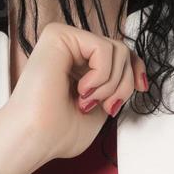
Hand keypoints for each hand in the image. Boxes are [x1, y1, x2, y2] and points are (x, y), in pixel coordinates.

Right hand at [0, 23, 146, 173]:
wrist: (32, 138)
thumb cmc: (57, 133)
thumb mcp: (100, 109)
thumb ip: (115, 88)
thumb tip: (133, 74)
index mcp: (78, 65)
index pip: (119, 54)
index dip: (136, 68)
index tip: (141, 88)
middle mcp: (71, 49)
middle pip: (123, 52)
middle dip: (124, 84)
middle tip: (106, 108)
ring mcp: (64, 40)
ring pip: (117, 49)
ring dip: (111, 84)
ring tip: (87, 102)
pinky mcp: (58, 34)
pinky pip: (103, 48)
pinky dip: (101, 75)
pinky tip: (81, 90)